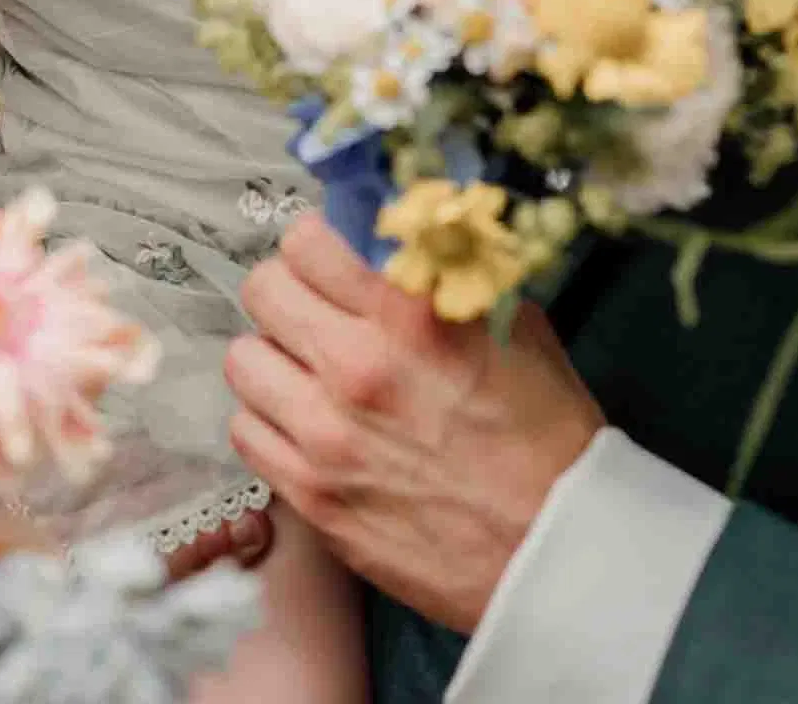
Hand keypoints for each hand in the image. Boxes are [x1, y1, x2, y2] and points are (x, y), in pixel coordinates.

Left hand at [226, 214, 602, 634]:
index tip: (328, 261)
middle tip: (312, 310)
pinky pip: (245, 432)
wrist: (554, 554)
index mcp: (407, 315)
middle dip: (287, 291)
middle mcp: (355, 366)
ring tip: (305, 372)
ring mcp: (325, 435)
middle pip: (264, 290)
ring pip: (243, 359)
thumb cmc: (547, 440)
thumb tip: (409, 245)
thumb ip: (449, 281)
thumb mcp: (515, 330)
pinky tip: (303, 425)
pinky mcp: (312, 496)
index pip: (306, 242)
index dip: (316, 246)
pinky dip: (269, 421)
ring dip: (273, 358)